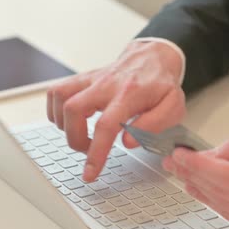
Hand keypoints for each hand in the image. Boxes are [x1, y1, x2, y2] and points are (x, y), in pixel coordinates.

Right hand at [47, 41, 185, 181]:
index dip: (95, 152)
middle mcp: (105, 85)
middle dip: (74, 139)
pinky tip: (70, 121)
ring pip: (59, 98)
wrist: (153, 56)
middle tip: (89, 150)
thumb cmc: (161, 84)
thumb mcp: (173, 106)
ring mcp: (91, 80)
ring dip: (62, 124)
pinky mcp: (82, 79)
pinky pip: (56, 92)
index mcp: (129, 95)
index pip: (105, 125)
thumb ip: (154, 125)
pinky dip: (55, 110)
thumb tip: (128, 142)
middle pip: (73, 110)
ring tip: (79, 134)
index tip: (90, 172)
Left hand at [162, 129, 228, 228]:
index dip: (199, 166)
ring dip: (200, 190)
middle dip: (193, 175)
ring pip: (224, 206)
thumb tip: (210, 154)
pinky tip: (203, 191)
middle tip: (175, 162)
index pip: (227, 175)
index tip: (181, 155)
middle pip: (221, 191)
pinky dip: (216, 203)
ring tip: (183, 174)